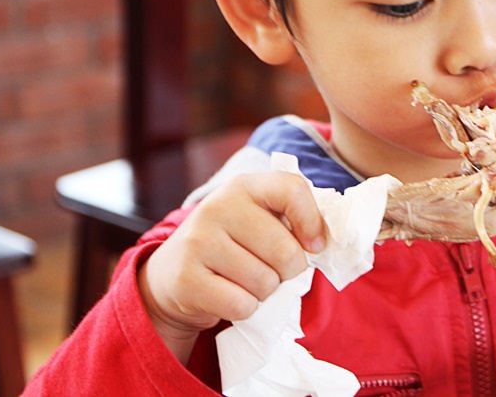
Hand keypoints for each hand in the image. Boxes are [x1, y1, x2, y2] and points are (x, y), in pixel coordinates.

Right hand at [137, 170, 326, 361]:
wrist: (172, 276)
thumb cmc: (233, 245)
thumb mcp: (257, 218)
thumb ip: (291, 218)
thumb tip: (323, 241)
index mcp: (244, 186)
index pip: (292, 189)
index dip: (313, 221)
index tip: (315, 245)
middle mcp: (218, 207)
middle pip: (285, 250)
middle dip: (290, 270)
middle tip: (274, 270)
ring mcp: (198, 241)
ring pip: (265, 282)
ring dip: (265, 291)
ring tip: (247, 281)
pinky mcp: (187, 279)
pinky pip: (242, 305)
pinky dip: (245, 309)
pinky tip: (230, 295)